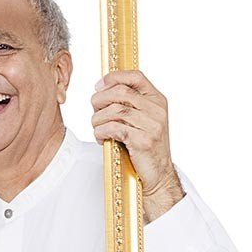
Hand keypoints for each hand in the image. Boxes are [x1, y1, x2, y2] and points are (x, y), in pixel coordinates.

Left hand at [91, 70, 184, 221]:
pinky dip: (101, 132)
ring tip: (97, 128)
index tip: (99, 85)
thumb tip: (101, 89)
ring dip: (98, 119)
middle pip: (120, 92)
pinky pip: (114, 128)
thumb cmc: (144, 147)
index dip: (114, 77)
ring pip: (114, 111)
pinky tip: (101, 137)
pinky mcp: (143, 141)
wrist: (158, 175)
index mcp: (157, 100)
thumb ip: (129, 104)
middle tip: (94, 111)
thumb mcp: (142, 120)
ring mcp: (152, 126)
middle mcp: (157, 110)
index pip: (136, 76)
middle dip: (99, 100)